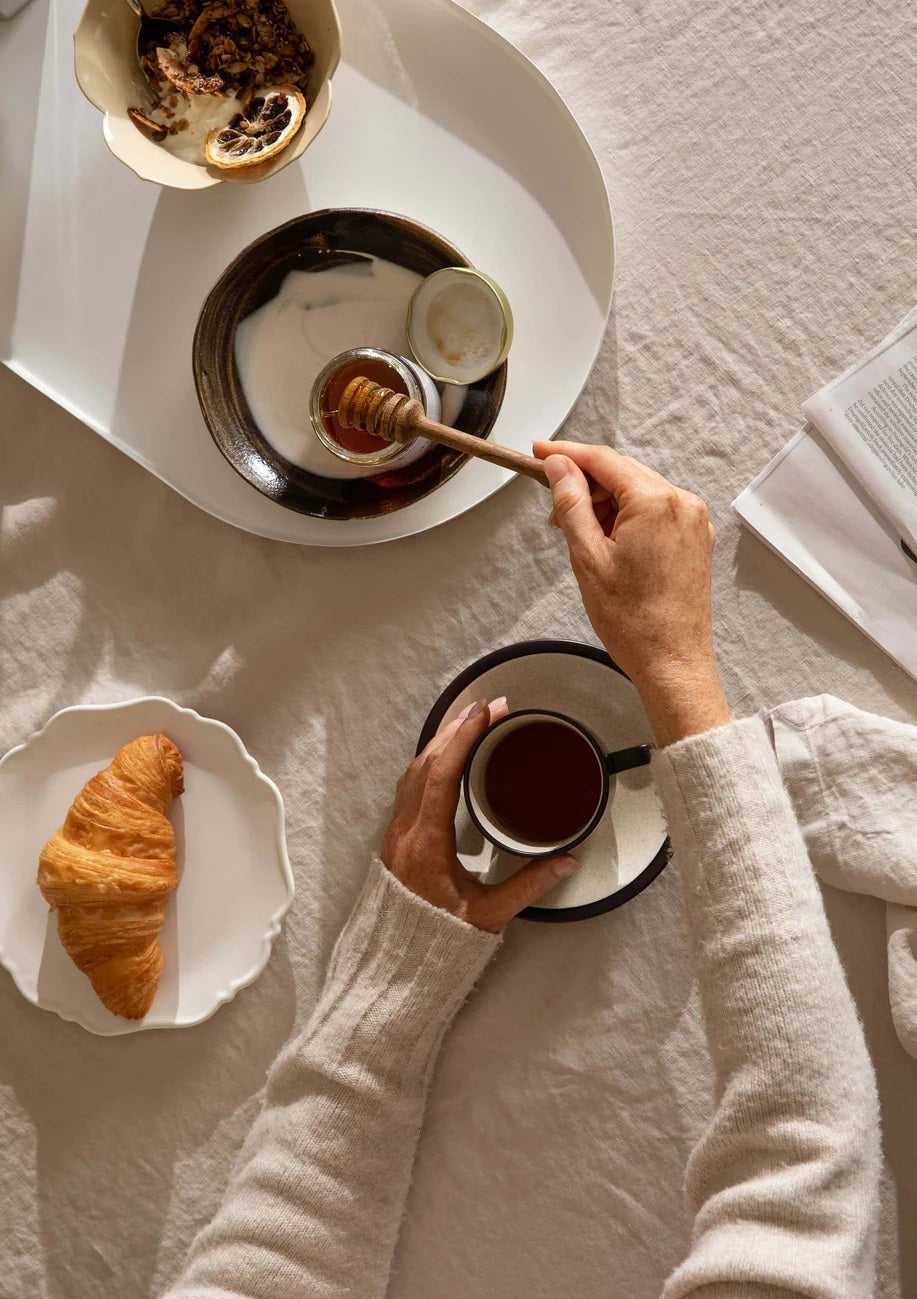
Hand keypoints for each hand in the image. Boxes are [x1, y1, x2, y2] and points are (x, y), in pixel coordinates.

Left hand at [382, 698, 579, 931]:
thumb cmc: (436, 943)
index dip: (464, 738)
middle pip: (426, 763)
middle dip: (457, 728)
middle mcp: (405, 831)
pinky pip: (409, 786)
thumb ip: (529, 886)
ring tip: (471, 720)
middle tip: (489, 706)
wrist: (394, 966)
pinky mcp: (396, 839)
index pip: (442, 774)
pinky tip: (446, 756)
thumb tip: (568, 860)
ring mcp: (396, 833)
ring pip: (413, 772)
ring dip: (441, 742)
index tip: (486, 711)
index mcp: (426, 843)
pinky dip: (430, 762)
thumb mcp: (489, 916)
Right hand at [534, 441, 731, 746]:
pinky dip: (627, 518)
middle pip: (622, 473)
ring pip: (638, 492)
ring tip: (579, 537)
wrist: (672, 662)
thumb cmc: (633, 621)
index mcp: (655, 502)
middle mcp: (682, 503)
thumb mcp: (587, 557)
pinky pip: (655, 512)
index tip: (539, 453)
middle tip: (552, 510)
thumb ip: (572, 504)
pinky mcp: (695, 539)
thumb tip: (559, 468)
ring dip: (605, 504)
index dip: (566, 454)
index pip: (603, 460)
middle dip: (584, 485)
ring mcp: (693, 521)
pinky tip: (607, 543)